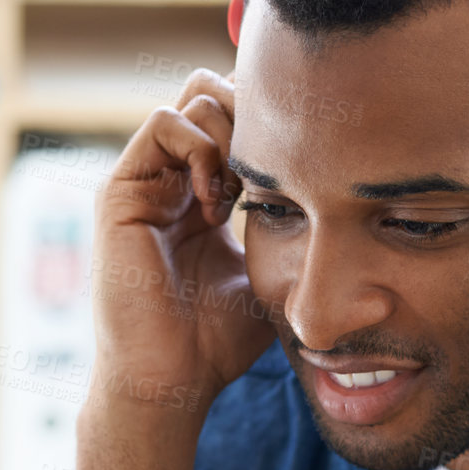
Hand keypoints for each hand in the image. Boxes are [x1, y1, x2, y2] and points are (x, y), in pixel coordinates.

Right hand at [89, 68, 277, 409]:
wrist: (171, 378)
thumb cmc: (217, 342)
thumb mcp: (270, 274)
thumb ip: (291, 232)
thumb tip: (347, 211)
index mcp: (202, 193)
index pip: (240, 118)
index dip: (274, 129)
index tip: (298, 172)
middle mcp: (171, 178)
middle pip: (216, 90)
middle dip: (254, 118)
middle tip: (270, 173)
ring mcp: (144, 180)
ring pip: (194, 97)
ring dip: (230, 136)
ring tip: (238, 196)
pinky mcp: (121, 189)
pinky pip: (164, 122)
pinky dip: (200, 148)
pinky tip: (215, 202)